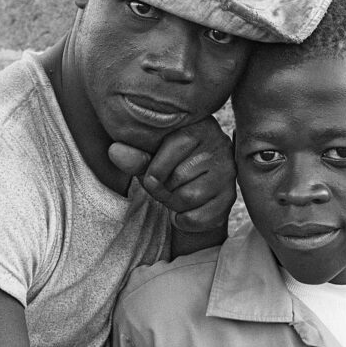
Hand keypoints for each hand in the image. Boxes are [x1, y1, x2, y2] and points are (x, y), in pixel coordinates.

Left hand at [109, 118, 235, 232]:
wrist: (192, 191)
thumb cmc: (167, 167)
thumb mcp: (148, 158)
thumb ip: (133, 156)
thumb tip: (115, 151)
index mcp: (199, 126)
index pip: (173, 148)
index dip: (155, 169)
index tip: (154, 175)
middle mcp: (220, 145)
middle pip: (178, 176)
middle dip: (164, 190)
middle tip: (169, 187)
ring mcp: (228, 172)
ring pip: (188, 197)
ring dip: (174, 205)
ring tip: (178, 196)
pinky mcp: (230, 198)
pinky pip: (198, 217)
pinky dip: (184, 220)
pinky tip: (187, 210)